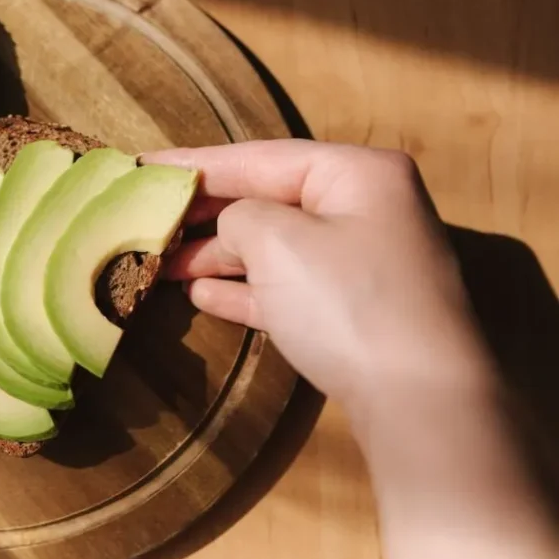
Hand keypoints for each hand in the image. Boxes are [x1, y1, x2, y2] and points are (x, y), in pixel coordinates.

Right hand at [145, 140, 558, 558]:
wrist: (417, 400)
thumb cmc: (345, 301)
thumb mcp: (276, 240)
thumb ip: (237, 217)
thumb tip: (230, 230)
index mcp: (357, 172)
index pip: (259, 157)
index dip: (195, 164)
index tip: (140, 167)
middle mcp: (365, 208)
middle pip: (268, 200)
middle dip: (204, 215)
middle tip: (144, 218)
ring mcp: (364, 264)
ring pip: (275, 247)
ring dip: (217, 256)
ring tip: (160, 264)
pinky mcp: (356, 312)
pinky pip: (288, 288)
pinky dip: (245, 288)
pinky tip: (201, 295)